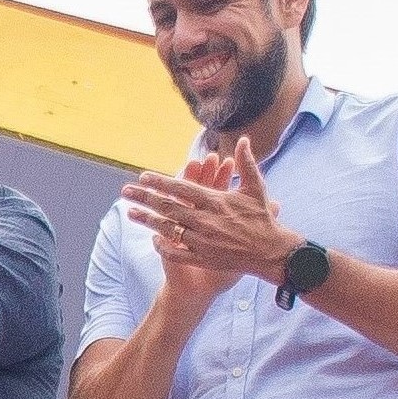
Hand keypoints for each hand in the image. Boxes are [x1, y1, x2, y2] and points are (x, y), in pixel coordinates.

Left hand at [122, 136, 303, 298]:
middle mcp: (205, 220)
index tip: (144, 177)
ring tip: (130, 213)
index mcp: (216, 201)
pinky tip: (152, 238)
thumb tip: (243, 140)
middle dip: (144, 198)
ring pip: (168, 229)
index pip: (182, 188)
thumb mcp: (256, 188)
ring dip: (147, 220)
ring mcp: (202, 241)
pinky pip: (176, 252)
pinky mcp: (203, 258)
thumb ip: (246, 163)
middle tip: (126, 191)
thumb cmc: (263, 218)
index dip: (161, 182)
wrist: (271, 252)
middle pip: (168, 207)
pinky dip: (163, 246)